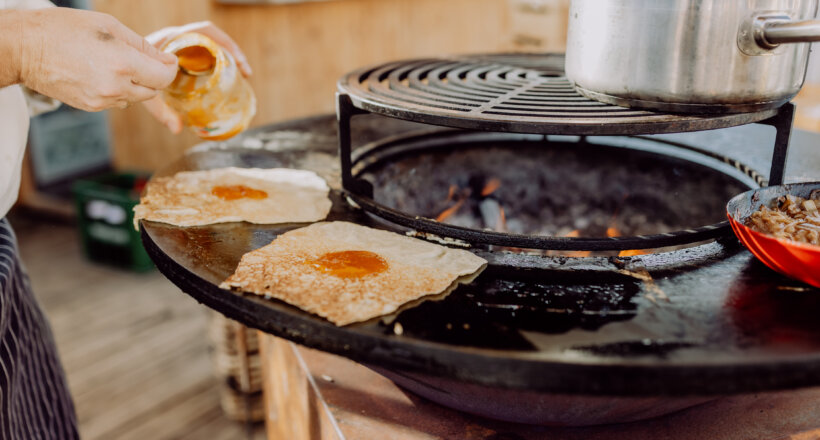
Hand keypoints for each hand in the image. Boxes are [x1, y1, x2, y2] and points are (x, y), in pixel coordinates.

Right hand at [19, 8, 177, 111]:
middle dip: (152, 76)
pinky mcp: (91, 107)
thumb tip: (167, 61)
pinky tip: (100, 73)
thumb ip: (143, 47)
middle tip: (138, 59)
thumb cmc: (64, 30)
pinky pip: (117, 101)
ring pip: (135, 98)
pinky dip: (117, 90)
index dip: (169, 68)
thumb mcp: (109, 27)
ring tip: (112, 63)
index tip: (166, 61)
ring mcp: (102, 101)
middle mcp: (115, 87)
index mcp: (122, 64)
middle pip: (153, 91)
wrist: (24, 48)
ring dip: (134, 84)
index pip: (164, 77)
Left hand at [142, 21, 251, 133]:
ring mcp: (182, 41)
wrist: (118, 63)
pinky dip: (220, 58)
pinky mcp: (184, 48)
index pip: (204, 32)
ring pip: (212, 41)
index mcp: (172, 40)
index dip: (225, 45)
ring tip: (243, 73)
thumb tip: (177, 129)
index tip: (237, 65)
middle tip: (245, 72)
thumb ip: (161, 110)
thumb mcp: (149, 92)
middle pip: (213, 36)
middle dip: (233, 51)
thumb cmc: (132, 73)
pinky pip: (207, 47)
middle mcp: (178, 37)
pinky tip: (228, 73)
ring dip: (230, 54)